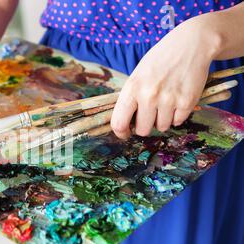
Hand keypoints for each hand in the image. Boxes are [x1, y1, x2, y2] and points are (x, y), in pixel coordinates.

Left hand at [111, 15, 220, 138]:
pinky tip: (178, 99)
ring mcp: (168, 100)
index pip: (119, 123)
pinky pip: (178, 122)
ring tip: (166, 102)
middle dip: (145, 126)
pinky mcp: (187, 102)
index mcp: (132, 88)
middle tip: (150, 114)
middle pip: (142, 130)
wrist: (191, 44)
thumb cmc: (160, 60)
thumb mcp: (138, 75)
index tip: (126, 133)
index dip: (121, 132)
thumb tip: (126, 124)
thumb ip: (131, 97)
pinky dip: (178, 115)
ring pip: (162, 127)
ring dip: (163, 120)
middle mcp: (149, 96)